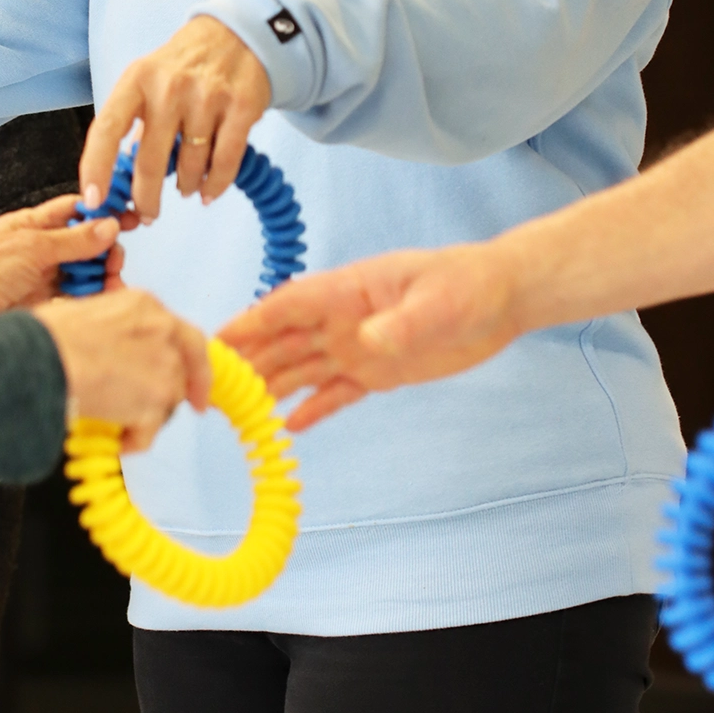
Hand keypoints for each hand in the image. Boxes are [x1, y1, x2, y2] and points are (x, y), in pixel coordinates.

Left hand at [0, 194, 124, 328]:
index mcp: (34, 226)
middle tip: (114, 262)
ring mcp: (44, 277)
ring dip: (102, 278)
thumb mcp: (33, 247)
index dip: (103, 212)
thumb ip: (74, 239)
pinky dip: (92, 299)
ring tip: (111, 286)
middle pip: (87, 244)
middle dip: (106, 252)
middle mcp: (42, 250)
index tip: (128, 217)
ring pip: (86, 272)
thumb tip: (108, 226)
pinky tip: (101, 302)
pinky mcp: (46, 304)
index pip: (75, 211)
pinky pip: (78, 298)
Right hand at [32, 288, 210, 451]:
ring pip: (169, 403)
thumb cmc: (47, 336)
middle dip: (172, 394)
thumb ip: (114, 329)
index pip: (187, 337)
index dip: (194, 365)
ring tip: (115, 421)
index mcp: (146, 306)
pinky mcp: (154, 404)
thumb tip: (108, 347)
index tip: (197, 386)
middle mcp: (164, 333)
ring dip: (146, 416)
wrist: (41, 360)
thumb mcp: (87, 311)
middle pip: (183, 372)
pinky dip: (134, 440)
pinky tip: (115, 439)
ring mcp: (164, 370)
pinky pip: (149, 432)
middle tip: (157, 412)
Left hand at [80, 16, 271, 219]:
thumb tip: (118, 173)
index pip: (107, 129)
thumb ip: (132, 121)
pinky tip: (209, 193)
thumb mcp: (147, 79)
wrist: (238, 35)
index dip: (96, 168)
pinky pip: (225, 162)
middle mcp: (169, 88)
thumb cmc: (183, 65)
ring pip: (190, 166)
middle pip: (150, 161)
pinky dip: (216, 185)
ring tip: (185, 189)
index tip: (94, 200)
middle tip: (147, 214)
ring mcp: (207, 98)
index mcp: (137, 80)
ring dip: (185, 188)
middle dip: (146, 199)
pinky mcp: (241, 108)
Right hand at [219, 243, 522, 431]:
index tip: (216, 342)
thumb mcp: (437, 302)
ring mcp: (357, 345)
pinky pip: (335, 392)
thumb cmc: (468, 285)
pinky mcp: (378, 371)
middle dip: (247, 360)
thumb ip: (401, 323)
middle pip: (284, 341)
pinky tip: (287, 427)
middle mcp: (343, 319)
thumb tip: (365, 342)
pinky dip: (312, 408)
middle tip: (211, 386)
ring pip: (302, 368)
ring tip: (237, 412)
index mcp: (348, 292)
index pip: (288, 306)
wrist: (502, 300)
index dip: (251, 323)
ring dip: (271, 386)